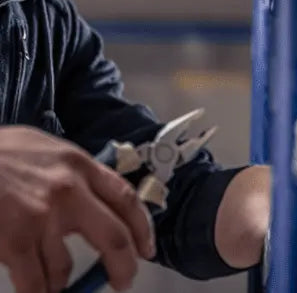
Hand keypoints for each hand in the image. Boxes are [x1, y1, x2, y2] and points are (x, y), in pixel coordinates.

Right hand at [0, 126, 154, 292]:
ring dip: (59, 282)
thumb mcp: (45, 150)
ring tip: (49, 280)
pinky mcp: (17, 241)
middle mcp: (69, 191)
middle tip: (123, 280)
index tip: (146, 247)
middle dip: (123, 267)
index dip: (142, 228)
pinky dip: (38, 292)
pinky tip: (36, 291)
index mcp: (79, 165)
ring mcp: (43, 218)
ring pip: (65, 268)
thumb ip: (71, 173)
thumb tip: (93, 201)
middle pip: (114, 238)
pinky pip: (36, 283)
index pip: (126, 199)